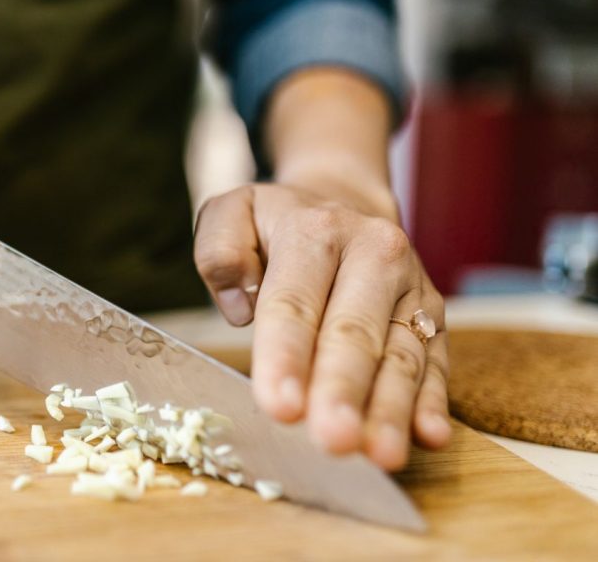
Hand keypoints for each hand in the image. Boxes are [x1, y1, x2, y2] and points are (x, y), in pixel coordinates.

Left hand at [194, 182, 449, 470]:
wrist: (342, 201)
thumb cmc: (276, 224)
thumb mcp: (233, 214)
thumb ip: (220, 250)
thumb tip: (239, 304)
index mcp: (315, 231)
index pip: (294, 302)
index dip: (286, 356)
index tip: (279, 405)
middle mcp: (372, 253)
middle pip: (353, 332)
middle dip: (342, 391)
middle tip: (332, 439)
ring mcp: (409, 287)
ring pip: (401, 354)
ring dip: (389, 409)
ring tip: (379, 454)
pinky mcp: (433, 317)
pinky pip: (435, 362)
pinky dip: (433, 401)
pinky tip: (428, 435)